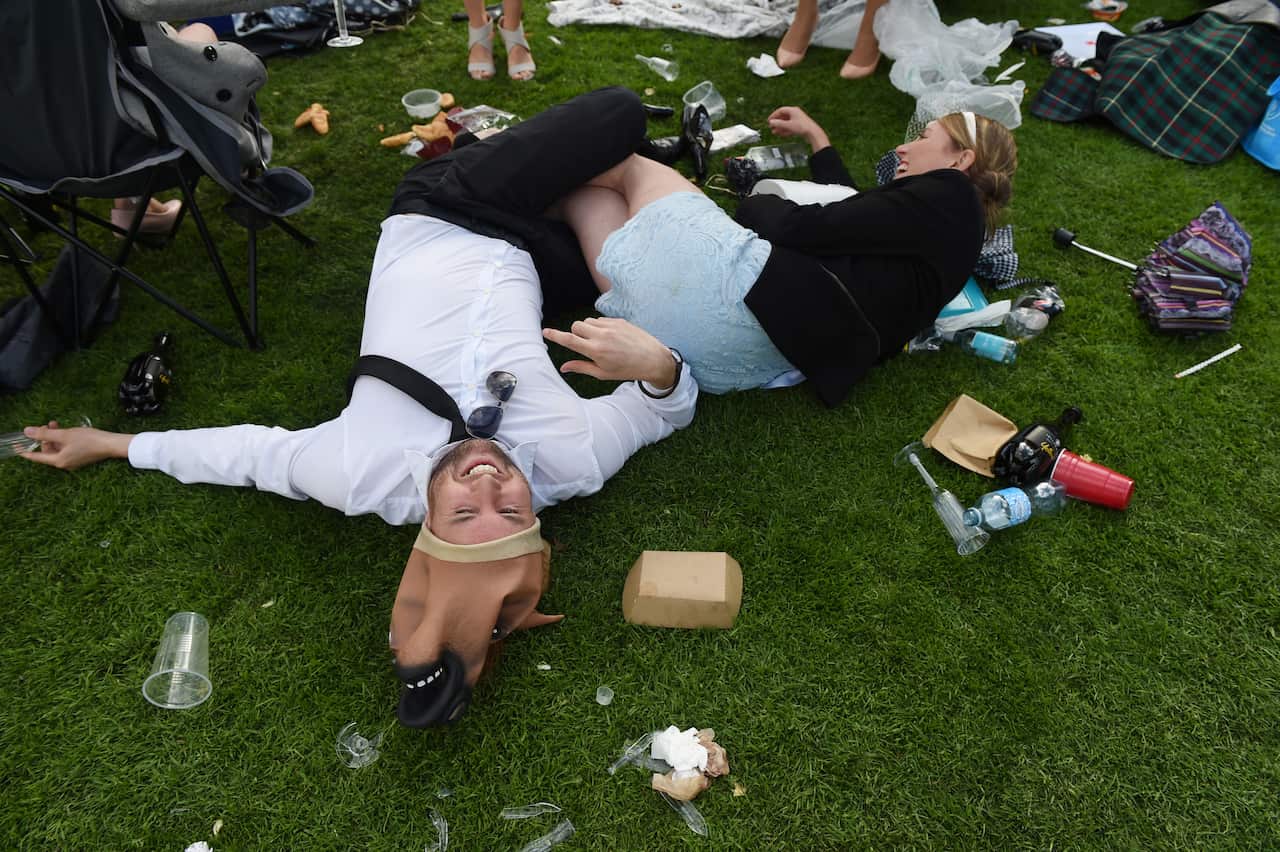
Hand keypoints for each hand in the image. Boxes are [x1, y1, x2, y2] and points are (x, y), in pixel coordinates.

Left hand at [19, 421, 132, 470]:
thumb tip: (26, 432)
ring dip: (53, 437)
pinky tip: (66, 430)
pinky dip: (62, 440)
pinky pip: (65, 449)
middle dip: (44, 438)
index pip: (36, 457)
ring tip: (56, 424)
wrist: (111, 444)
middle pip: (47, 452)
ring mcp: (73, 461)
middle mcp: (64, 464)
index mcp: (58, 461)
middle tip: (46, 425)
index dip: (24, 451)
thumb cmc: (89, 440)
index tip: (16, 445)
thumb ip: (44, 434)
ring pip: (56, 449)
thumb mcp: (65, 434)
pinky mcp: (80, 457)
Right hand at [543, 318, 678, 388]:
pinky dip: (599, 326)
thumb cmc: (627, 370)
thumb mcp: (602, 373)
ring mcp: (611, 326)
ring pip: (587, 321)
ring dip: (587, 329)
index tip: (545, 331)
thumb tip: (563, 367)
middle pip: (576, 326)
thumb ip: (581, 367)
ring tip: (600, 342)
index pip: (569, 340)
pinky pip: (600, 319)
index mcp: (596, 351)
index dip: (555, 335)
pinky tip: (611, 337)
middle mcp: (601, 336)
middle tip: (585, 344)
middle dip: (575, 333)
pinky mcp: (618, 320)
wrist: (653, 359)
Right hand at [767, 106, 829, 151]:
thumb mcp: (788, 125)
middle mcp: (796, 114)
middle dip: (777, 122)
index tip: (769, 120)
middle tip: (771, 126)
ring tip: (775, 132)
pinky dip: (785, 130)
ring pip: (786, 123)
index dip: (774, 115)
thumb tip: (771, 122)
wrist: (813, 133)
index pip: (780, 110)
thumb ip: (778, 124)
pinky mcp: (800, 126)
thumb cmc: (802, 127)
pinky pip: (790, 127)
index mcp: (793, 110)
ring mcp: (798, 120)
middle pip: (783, 117)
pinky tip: (781, 134)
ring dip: (780, 127)